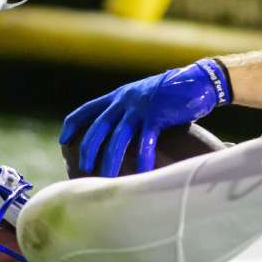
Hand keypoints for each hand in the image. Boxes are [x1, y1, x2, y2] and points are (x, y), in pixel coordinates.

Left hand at [59, 59, 231, 176]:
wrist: (198, 81)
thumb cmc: (172, 93)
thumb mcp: (144, 96)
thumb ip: (129, 109)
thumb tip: (119, 129)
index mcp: (118, 96)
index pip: (86, 110)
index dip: (72, 125)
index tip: (63, 140)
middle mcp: (124, 100)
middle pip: (98, 128)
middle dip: (88, 150)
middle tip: (83, 169)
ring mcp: (139, 108)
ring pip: (117, 139)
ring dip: (110, 161)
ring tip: (106, 180)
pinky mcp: (156, 116)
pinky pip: (144, 142)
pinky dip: (142, 160)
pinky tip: (141, 174)